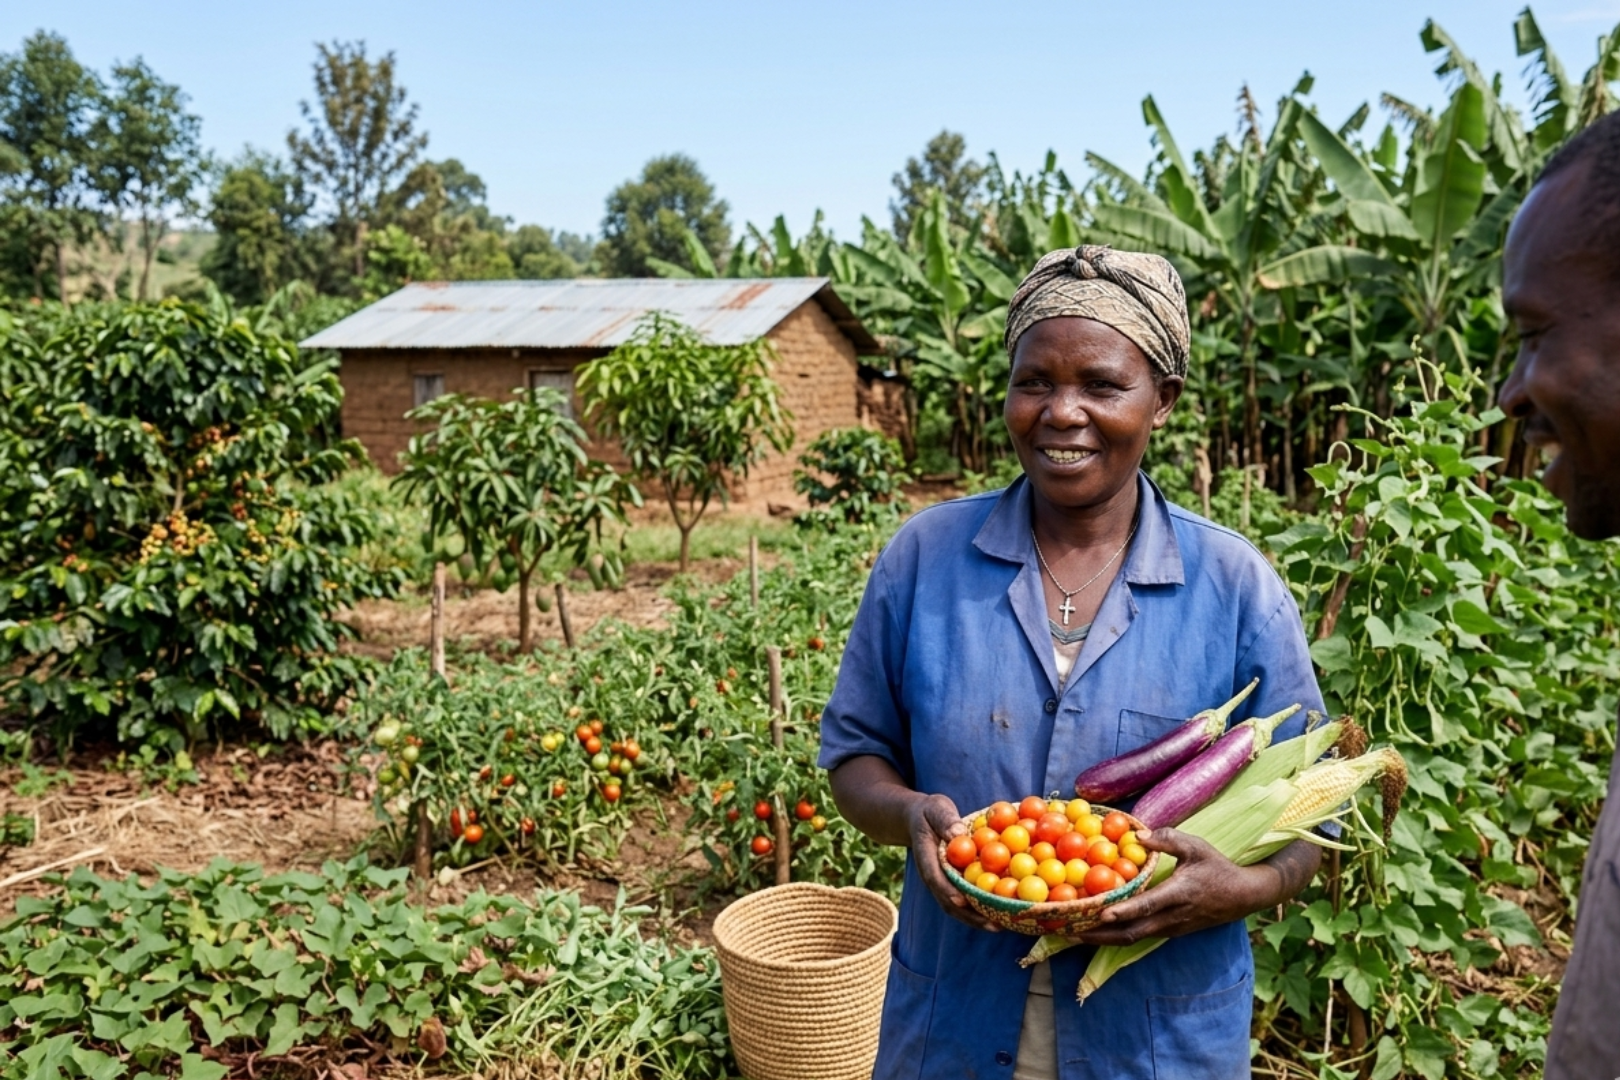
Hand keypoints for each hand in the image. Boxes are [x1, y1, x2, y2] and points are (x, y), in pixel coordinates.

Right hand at [907, 793, 999, 932]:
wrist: (920, 821)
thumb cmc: (930, 813)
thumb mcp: (935, 809)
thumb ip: (945, 820)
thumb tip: (958, 834)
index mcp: (927, 859)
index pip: (935, 879)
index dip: (948, 892)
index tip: (963, 902)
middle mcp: (935, 877)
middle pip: (949, 902)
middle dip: (970, 916)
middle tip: (994, 925)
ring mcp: (944, 883)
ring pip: (959, 907)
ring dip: (979, 919)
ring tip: (1003, 926)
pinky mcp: (955, 884)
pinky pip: (968, 898)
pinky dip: (983, 907)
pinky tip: (1003, 911)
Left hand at [1066, 827, 1278, 946]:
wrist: (1243, 896)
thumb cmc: (1218, 867)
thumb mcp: (1196, 846)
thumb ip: (1168, 839)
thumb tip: (1138, 834)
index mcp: (1179, 894)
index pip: (1148, 905)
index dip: (1125, 910)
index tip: (1102, 913)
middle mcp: (1173, 917)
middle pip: (1133, 932)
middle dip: (1100, 934)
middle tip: (1070, 930)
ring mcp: (1171, 928)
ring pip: (1133, 938)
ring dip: (1104, 938)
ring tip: (1075, 933)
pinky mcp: (1170, 931)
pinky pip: (1140, 935)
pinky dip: (1117, 935)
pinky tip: (1098, 929)